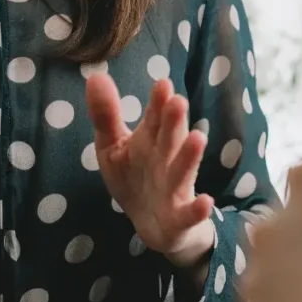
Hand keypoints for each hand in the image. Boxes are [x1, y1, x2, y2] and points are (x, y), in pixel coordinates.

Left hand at [86, 73, 215, 267]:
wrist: (154, 225)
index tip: (162, 84)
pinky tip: (205, 201)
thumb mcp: (113, 146)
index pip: (155, 118)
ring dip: (190, 156)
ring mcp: (175, 188)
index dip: (158, 103)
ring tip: (198, 138)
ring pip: (183, 171)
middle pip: (170, 139)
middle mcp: (166, 160)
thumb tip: (96, 76)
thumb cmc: (135, 177)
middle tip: (177, 101)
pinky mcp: (180, 216)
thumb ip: (106, 115)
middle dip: (174, 122)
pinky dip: (198, 209)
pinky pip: (189, 213)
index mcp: (151, 141)